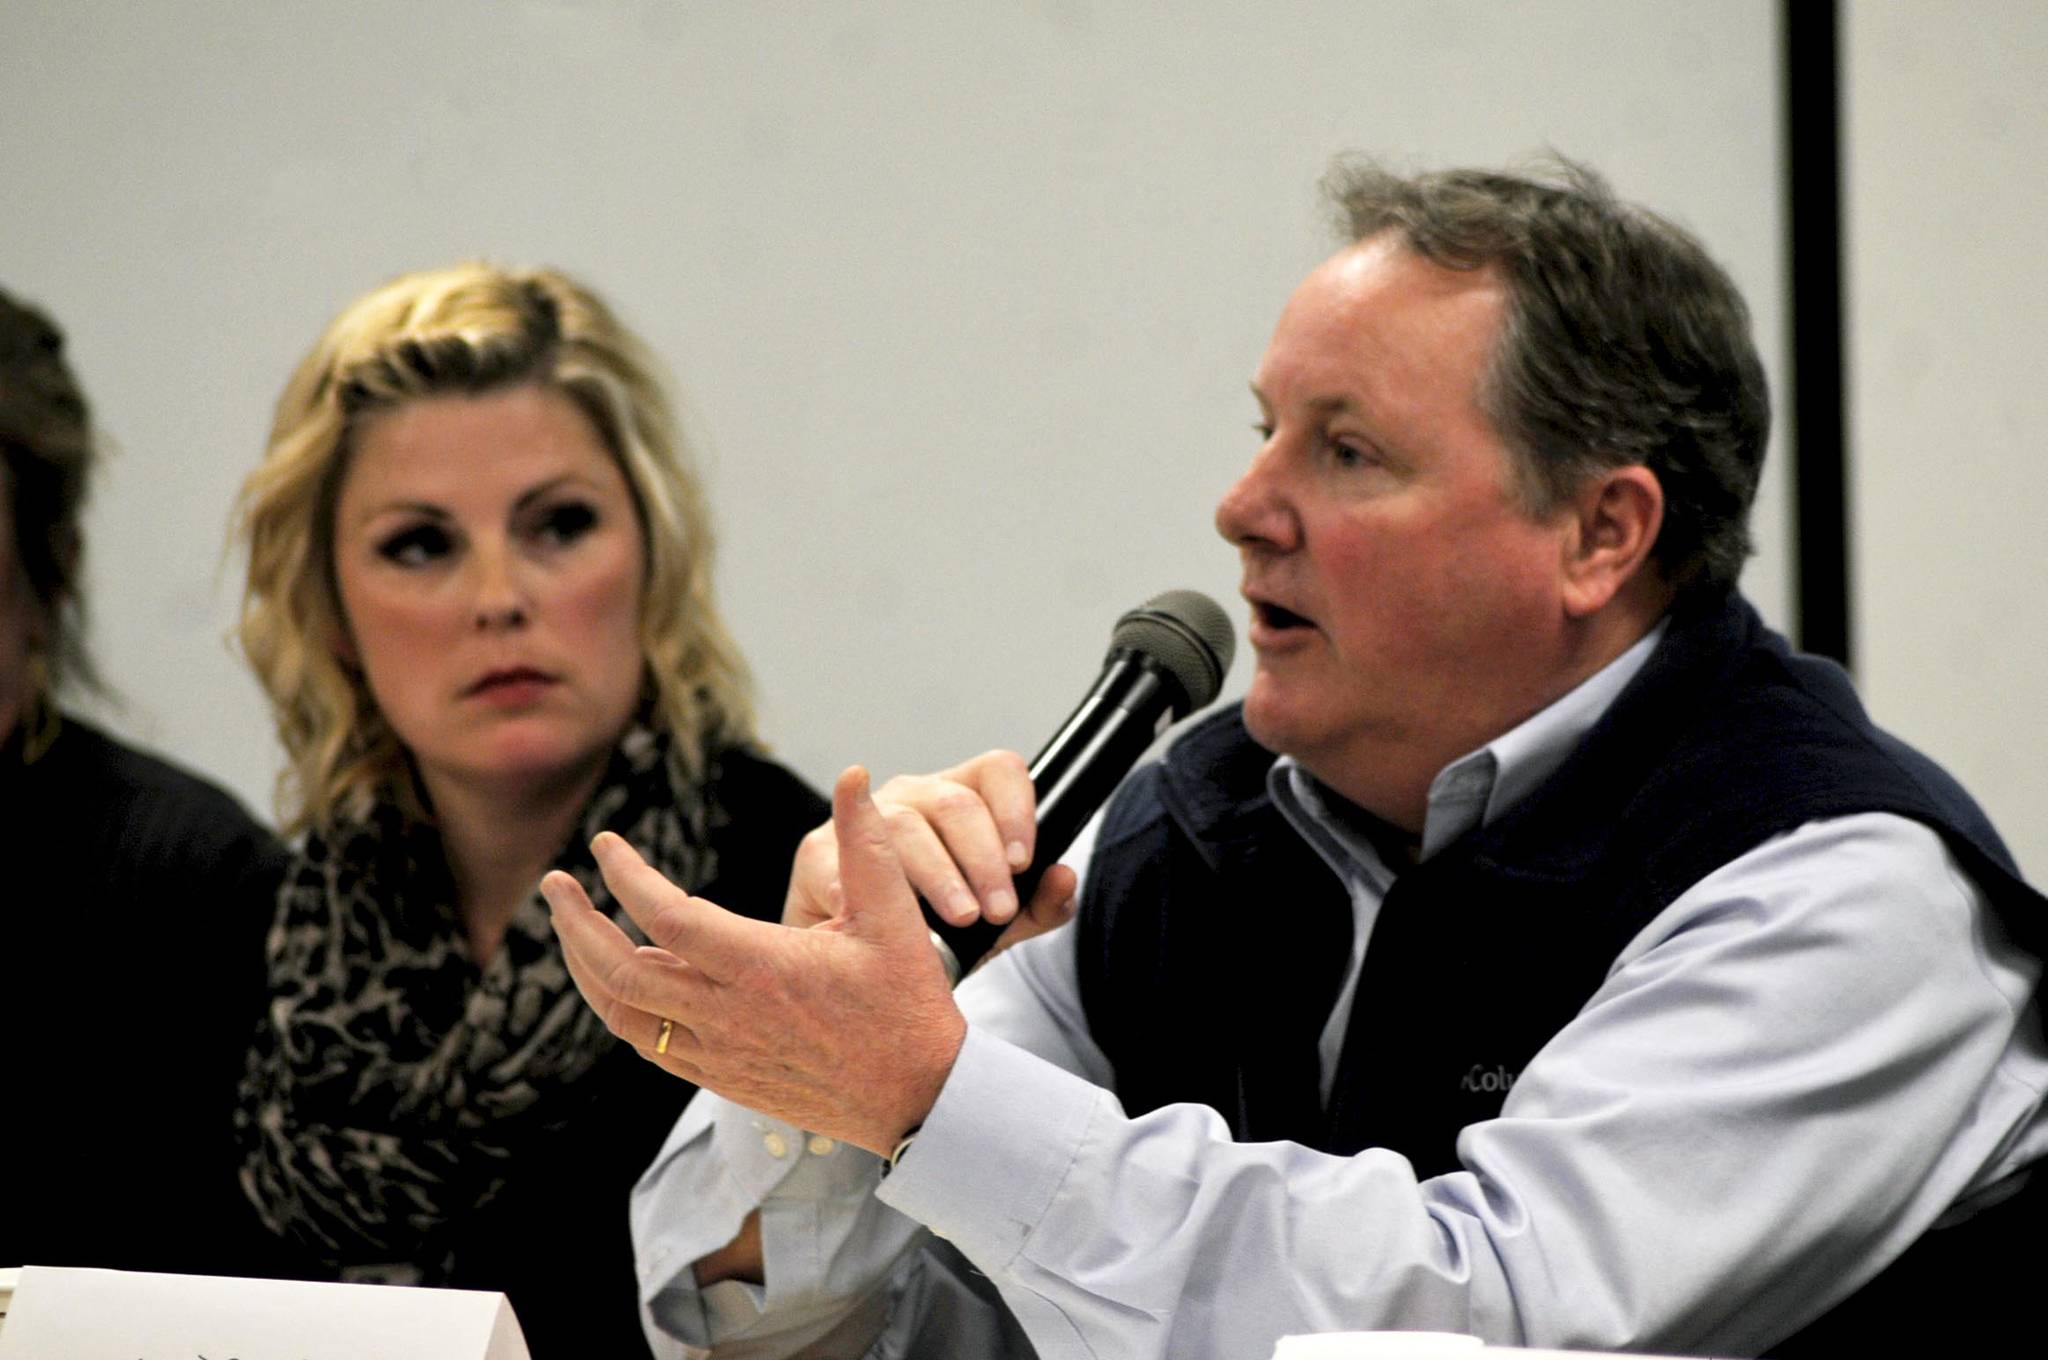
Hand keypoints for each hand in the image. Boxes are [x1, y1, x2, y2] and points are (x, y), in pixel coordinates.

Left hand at [544, 767, 965, 1155]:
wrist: (916, 1096)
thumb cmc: (906, 1002)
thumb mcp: (893, 915)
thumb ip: (866, 841)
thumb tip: (855, 773)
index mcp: (763, 968)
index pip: (667, 918)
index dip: (626, 877)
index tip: (605, 845)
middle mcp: (729, 1015)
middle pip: (620, 971)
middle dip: (575, 925)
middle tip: (555, 883)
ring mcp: (719, 1054)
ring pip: (621, 1015)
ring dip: (586, 968)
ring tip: (572, 927)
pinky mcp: (721, 1079)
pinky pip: (647, 1044)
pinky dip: (620, 1007)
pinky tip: (618, 978)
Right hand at [784, 749, 1040, 931]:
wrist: (856, 966)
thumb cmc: (930, 930)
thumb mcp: (996, 925)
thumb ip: (1038, 906)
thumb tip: (1063, 878)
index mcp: (962, 799)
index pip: (999, 771)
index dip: (1017, 809)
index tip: (1025, 860)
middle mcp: (915, 796)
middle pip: (957, 803)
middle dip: (984, 860)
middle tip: (998, 910)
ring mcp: (864, 816)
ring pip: (906, 825)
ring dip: (939, 875)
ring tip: (960, 916)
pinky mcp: (819, 848)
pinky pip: (846, 861)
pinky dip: (869, 892)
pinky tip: (884, 918)